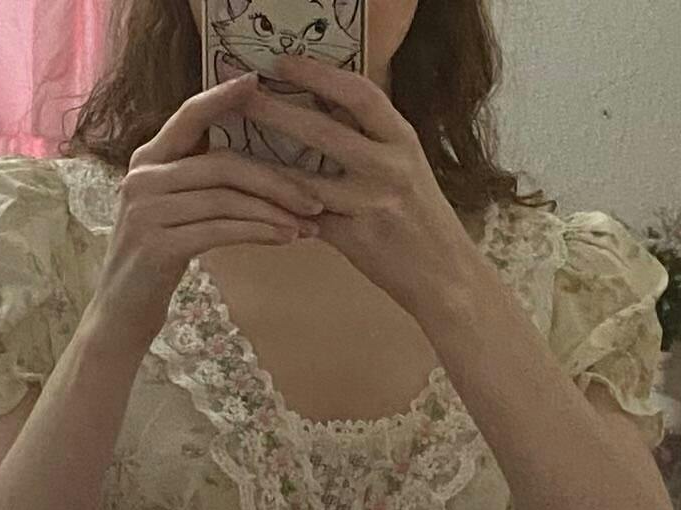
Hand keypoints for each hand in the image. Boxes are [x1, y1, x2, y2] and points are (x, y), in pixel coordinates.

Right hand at [91, 78, 326, 344]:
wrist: (119, 316)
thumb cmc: (156, 262)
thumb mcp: (171, 211)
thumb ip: (197, 182)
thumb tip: (254, 164)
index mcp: (147, 160)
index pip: (189, 117)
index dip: (221, 98)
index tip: (256, 82)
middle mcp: (142, 178)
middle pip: (222, 164)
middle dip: (275, 180)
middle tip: (315, 196)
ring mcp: (146, 211)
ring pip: (226, 199)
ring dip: (274, 212)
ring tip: (308, 224)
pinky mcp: (157, 246)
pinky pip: (220, 231)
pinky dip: (258, 233)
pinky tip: (285, 239)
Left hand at [237, 56, 487, 317]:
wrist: (448, 277)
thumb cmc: (423, 218)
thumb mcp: (406, 165)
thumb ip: (370, 138)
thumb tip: (325, 105)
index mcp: (403, 140)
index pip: (359, 94)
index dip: (318, 74)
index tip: (282, 61)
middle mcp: (390, 167)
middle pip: (324, 133)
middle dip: (277, 111)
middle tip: (242, 96)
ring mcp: (372, 205)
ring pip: (306, 182)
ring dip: (265, 165)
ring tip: (232, 149)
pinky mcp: (356, 241)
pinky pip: (307, 220)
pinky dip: (280, 209)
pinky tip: (253, 200)